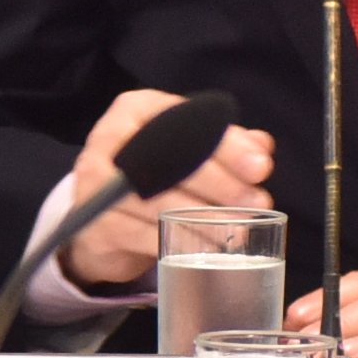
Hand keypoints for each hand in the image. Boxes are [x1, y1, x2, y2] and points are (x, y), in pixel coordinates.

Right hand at [56, 89, 276, 293]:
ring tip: (239, 230)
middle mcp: (109, 139)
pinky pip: (145, 234)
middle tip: (258, 203)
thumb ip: (223, 144)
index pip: (186, 123)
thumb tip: (262, 147)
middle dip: (221, 184)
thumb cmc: (151, 174)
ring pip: (159, 201)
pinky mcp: (95, 223)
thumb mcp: (185, 150)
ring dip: (206, 219)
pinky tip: (208, 247)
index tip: (262, 168)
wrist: (100, 218)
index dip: (228, 146)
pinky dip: (181, 242)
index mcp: (135, 110)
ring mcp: (96, 182)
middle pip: (171, 160)